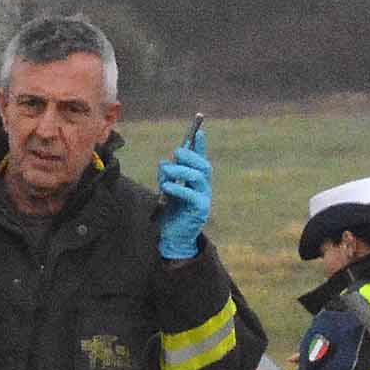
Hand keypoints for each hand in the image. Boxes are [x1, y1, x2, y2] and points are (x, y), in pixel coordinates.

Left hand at [155, 140, 212, 261]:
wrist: (174, 237)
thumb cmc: (172, 212)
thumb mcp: (168, 190)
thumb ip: (167, 177)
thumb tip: (164, 163)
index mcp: (198, 181)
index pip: (201, 160)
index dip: (202, 147)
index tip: (200, 132)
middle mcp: (204, 188)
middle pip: (203, 166)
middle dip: (190, 156)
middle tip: (176, 153)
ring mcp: (204, 198)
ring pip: (198, 177)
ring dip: (181, 170)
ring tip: (166, 171)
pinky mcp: (200, 210)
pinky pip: (191, 195)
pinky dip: (178, 188)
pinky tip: (167, 186)